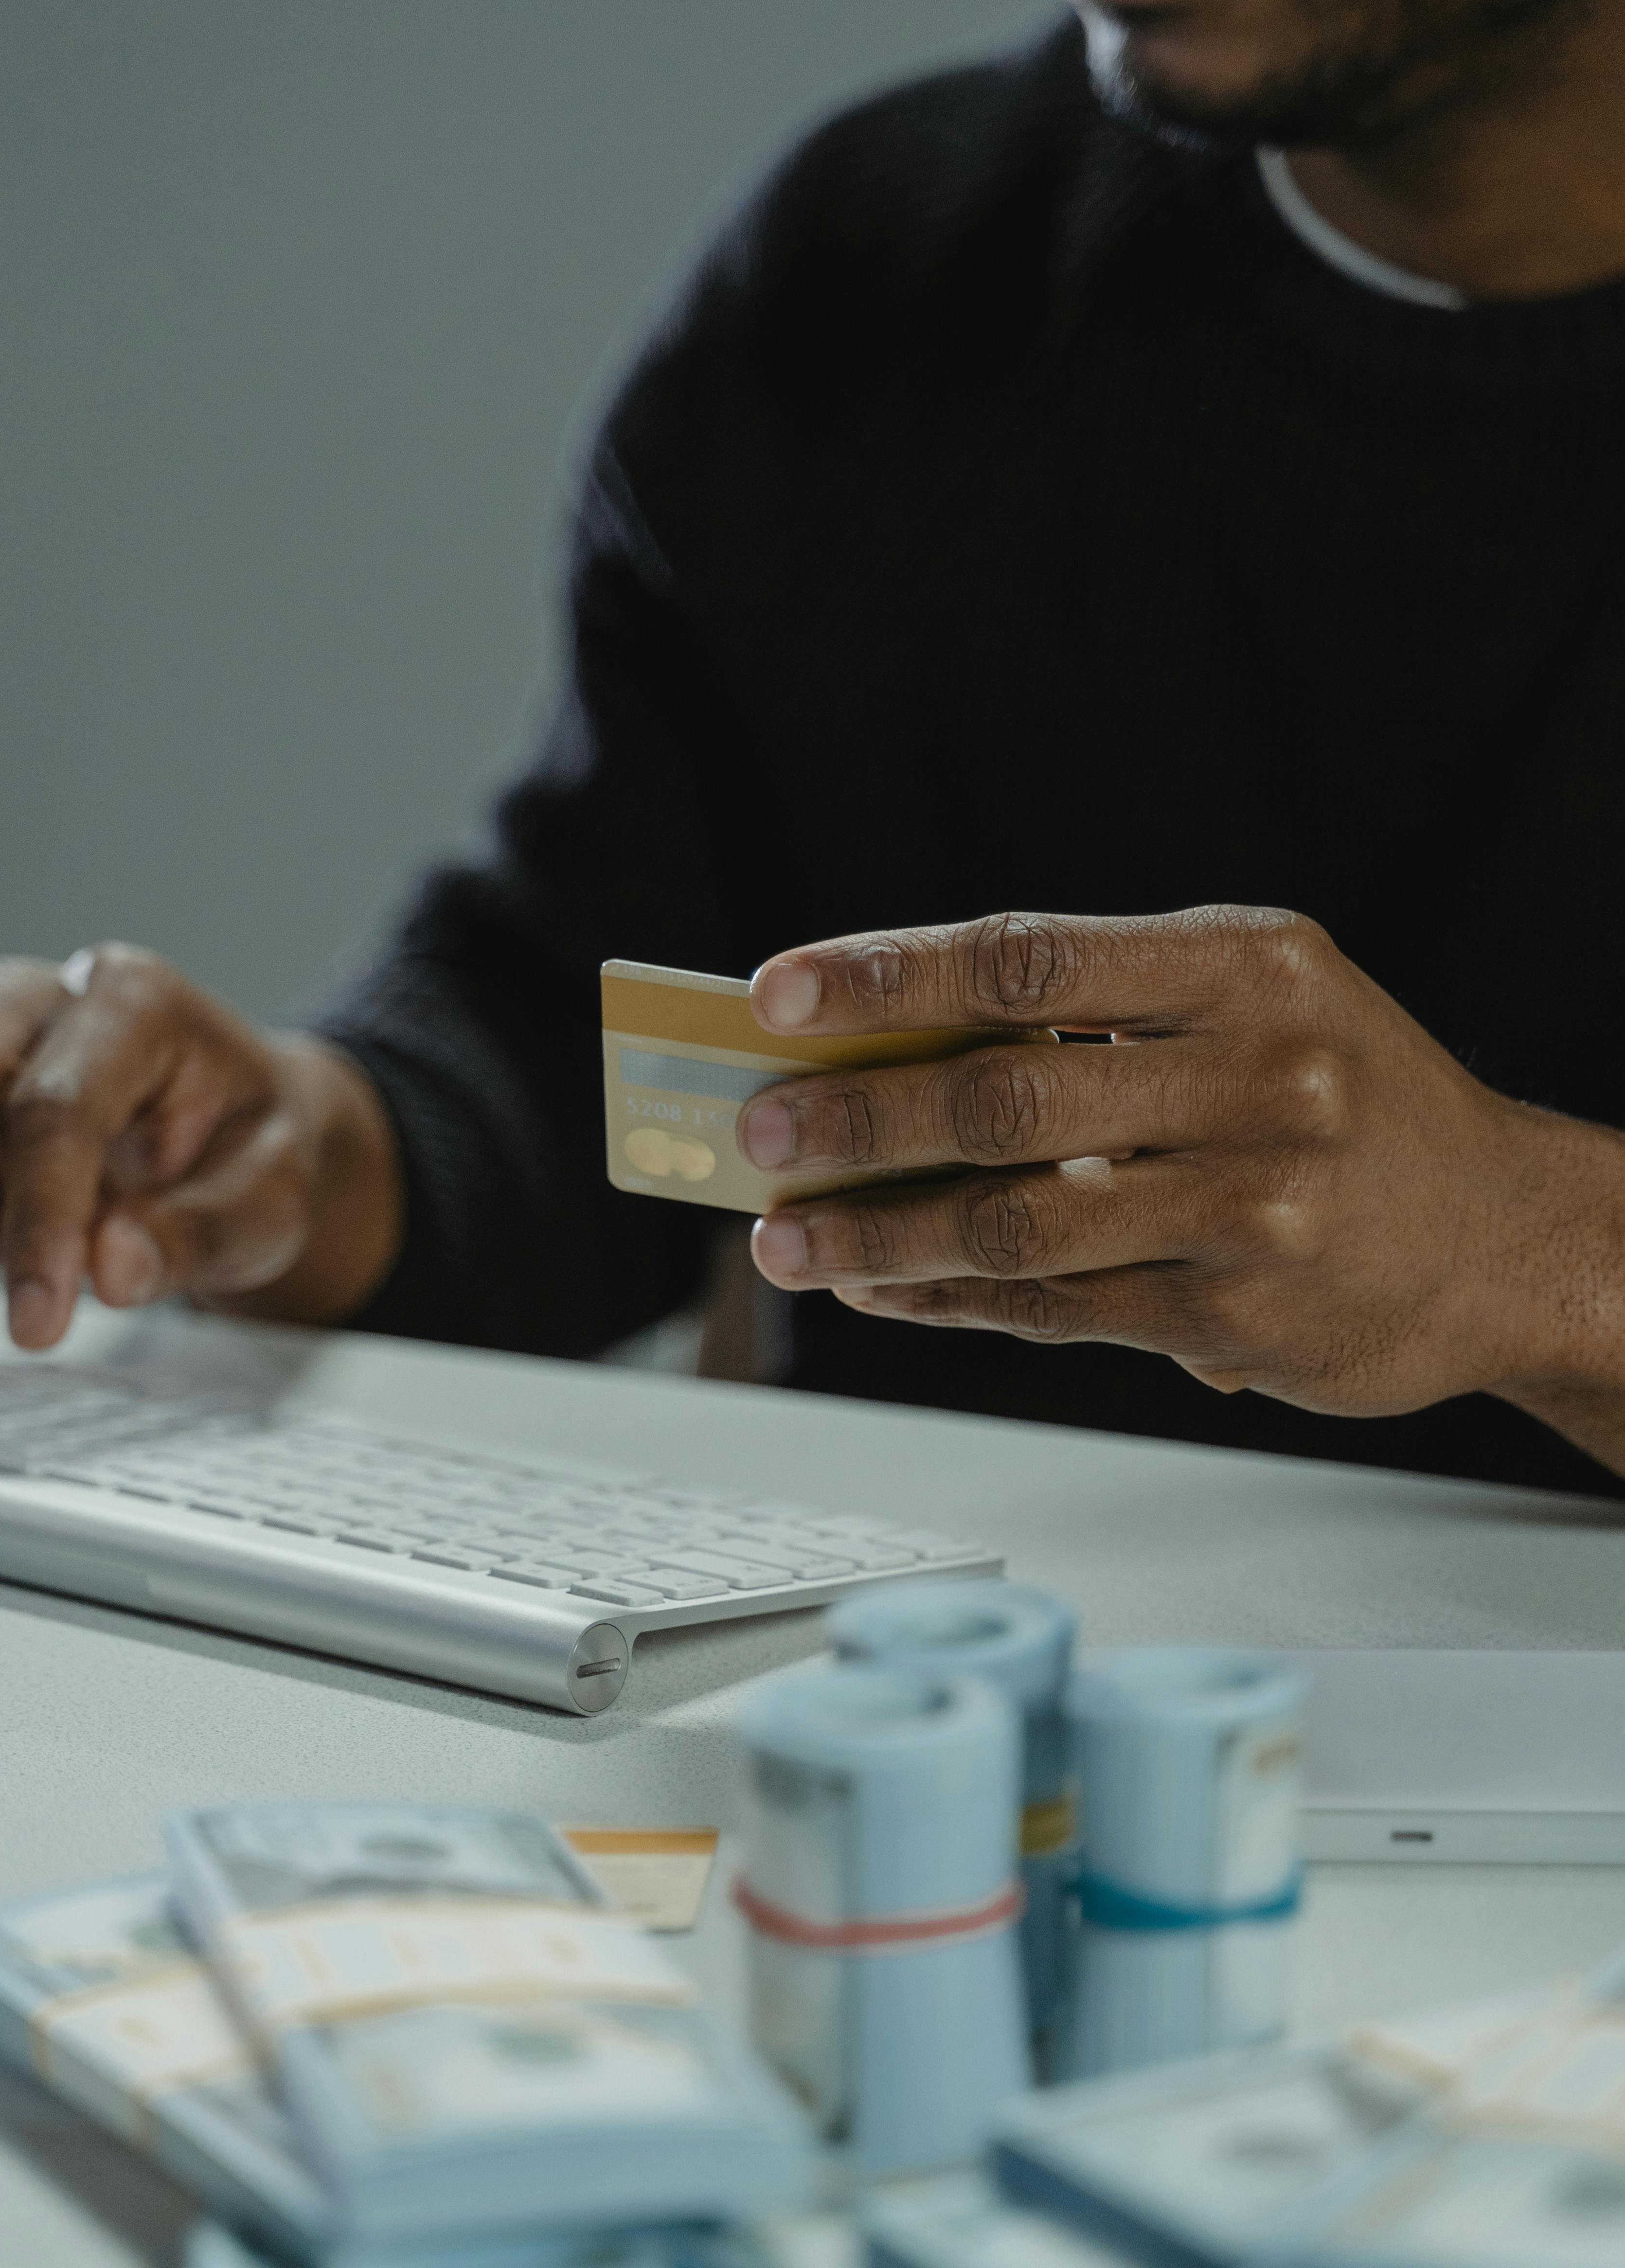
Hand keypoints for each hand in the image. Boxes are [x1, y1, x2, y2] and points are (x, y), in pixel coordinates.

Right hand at [0, 946, 402, 1349]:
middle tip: (32, 1267)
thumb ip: (202, 1236)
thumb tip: (107, 1267)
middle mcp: (23, 999)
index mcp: (129, 1002)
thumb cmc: (250, 1156)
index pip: (47, 1110)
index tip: (41, 1323)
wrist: (233, 1134)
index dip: (36, 1228)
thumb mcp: (271, 1204)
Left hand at [736, 904, 1624, 1426]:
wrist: (1506, 1237)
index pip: (1029, 955)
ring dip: (879, 1233)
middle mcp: (1257, 1076)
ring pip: (1016, 1221)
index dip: (889, 975)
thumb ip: (1102, 1019)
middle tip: (762, 1135)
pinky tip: (881, 1289)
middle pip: (1004, 1094)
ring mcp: (1249, 1204)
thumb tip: (899, 1046)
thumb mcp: (1256, 1008)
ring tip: (787, 1236)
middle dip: (858, 1118)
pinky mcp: (1233, 1312)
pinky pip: (1055, 1308)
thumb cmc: (1353, 1106)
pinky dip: (948, 1300)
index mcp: (1248, 969)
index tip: (778, 996)